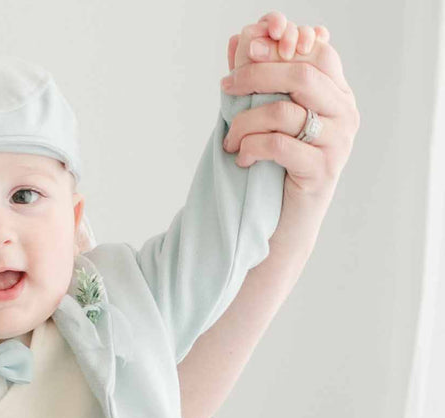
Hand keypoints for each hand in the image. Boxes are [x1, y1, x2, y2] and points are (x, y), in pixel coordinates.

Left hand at [221, 11, 359, 233]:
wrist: (286, 225)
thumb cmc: (276, 170)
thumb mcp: (270, 121)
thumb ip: (261, 82)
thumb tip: (238, 38)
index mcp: (338, 95)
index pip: (317, 54)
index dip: (282, 47)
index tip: (246, 50)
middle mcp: (345, 114)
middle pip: (302, 76)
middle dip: (258, 75)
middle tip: (226, 86)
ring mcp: (337, 143)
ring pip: (285, 112)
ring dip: (245, 123)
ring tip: (229, 141)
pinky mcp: (321, 171)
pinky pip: (279, 146)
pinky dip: (250, 149)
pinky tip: (240, 158)